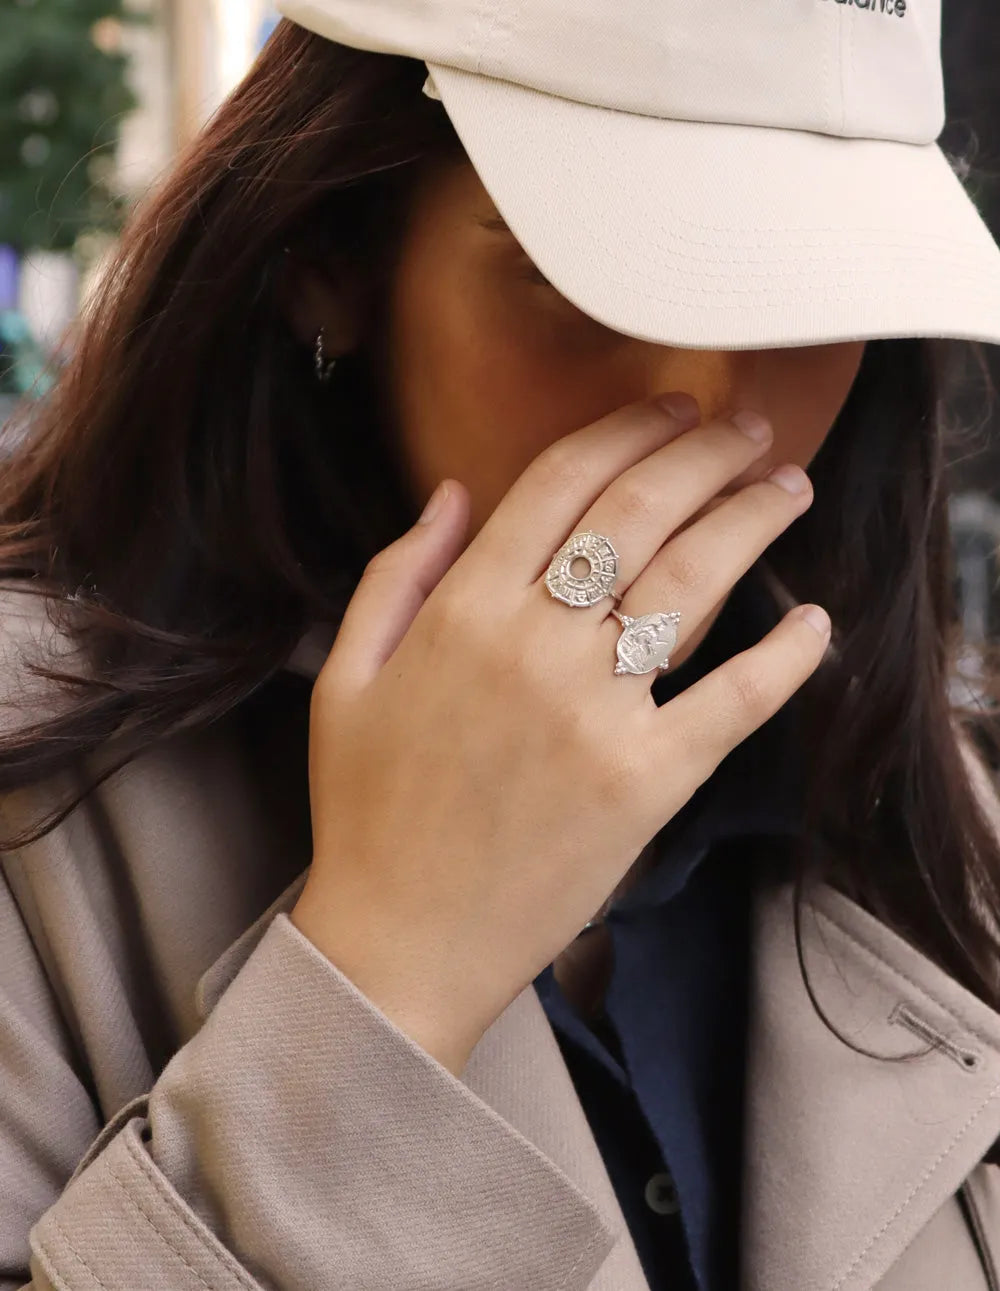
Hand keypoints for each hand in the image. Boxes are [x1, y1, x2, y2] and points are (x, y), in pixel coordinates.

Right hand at [290, 394, 829, 1073]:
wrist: (401, 943)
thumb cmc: (367, 811)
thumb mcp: (345, 679)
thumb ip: (396, 574)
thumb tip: (456, 491)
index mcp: (460, 612)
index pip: (560, 483)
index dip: (625, 430)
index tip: (670, 408)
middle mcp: (533, 645)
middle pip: (641, 513)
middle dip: (707, 452)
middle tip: (749, 431)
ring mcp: (595, 713)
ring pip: (694, 584)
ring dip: (752, 521)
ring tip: (788, 488)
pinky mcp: (647, 782)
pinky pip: (733, 702)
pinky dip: (785, 658)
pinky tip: (814, 621)